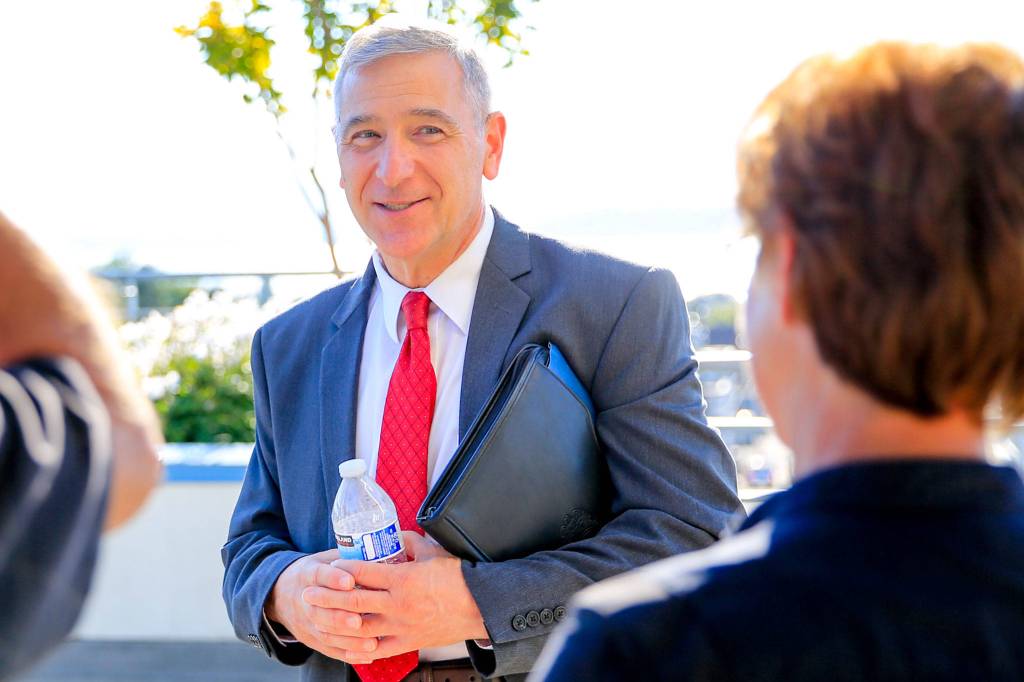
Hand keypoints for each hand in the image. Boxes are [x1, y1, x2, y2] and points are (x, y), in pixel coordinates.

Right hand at [265, 549, 378, 664]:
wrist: (280, 595)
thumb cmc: (313, 573)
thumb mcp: (322, 559)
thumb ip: (345, 557)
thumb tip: (376, 550)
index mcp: (308, 574)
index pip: (319, 576)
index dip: (333, 579)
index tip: (350, 581)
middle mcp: (305, 600)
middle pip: (320, 611)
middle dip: (340, 617)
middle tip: (359, 620)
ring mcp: (307, 622)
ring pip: (326, 633)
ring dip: (348, 640)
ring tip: (371, 642)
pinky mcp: (312, 639)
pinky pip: (330, 649)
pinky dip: (349, 654)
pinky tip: (368, 655)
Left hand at [300, 532, 487, 660]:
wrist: (480, 606)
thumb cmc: (458, 577)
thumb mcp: (432, 551)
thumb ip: (408, 541)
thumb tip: (391, 535)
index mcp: (403, 578)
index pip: (363, 572)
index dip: (342, 569)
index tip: (329, 567)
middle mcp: (398, 604)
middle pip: (353, 601)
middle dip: (327, 597)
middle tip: (308, 594)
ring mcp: (401, 626)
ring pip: (360, 627)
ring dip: (335, 623)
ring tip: (318, 619)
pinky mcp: (408, 642)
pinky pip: (378, 650)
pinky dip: (359, 650)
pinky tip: (345, 647)